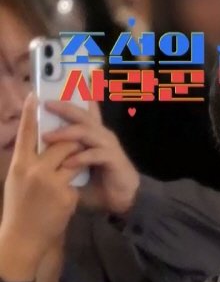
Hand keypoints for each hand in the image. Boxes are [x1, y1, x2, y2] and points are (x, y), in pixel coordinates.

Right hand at [0, 96, 80, 281]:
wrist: (23, 238)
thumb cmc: (20, 209)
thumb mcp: (18, 182)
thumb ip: (30, 163)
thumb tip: (39, 146)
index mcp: (19, 164)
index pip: (26, 132)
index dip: (30, 113)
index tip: (35, 94)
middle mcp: (33, 169)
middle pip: (60, 143)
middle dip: (72, 139)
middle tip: (78, 137)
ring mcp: (50, 182)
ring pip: (73, 158)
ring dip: (78, 159)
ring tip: (78, 161)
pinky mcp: (65, 194)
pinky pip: (77, 180)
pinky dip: (75, 186)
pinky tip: (65, 199)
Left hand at [42, 100, 139, 216]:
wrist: (120, 197)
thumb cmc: (95, 180)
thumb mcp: (75, 161)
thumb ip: (61, 149)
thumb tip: (37, 138)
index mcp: (91, 133)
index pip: (83, 110)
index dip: (75, 95)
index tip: (60, 84)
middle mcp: (101, 134)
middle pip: (82, 115)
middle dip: (64, 107)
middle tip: (46, 104)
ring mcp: (108, 146)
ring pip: (87, 132)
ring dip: (65, 133)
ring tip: (47, 137)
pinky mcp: (114, 160)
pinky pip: (95, 154)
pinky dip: (79, 158)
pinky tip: (67, 164)